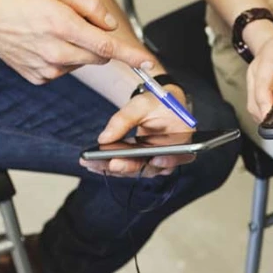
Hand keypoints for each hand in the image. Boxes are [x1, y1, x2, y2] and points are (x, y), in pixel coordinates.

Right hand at [0, 0, 156, 83]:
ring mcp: (47, 69)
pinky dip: (62, 58)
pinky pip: (65, 69)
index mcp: (61, 25)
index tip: (148, 63)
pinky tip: (42, 45)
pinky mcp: (41, 78)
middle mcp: (56, 52)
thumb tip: (109, 25)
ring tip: (52, 32)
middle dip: (99, 43)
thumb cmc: (18, 0)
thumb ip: (89, 6)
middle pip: (99, 56)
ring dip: (78, 49)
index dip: (130, 55)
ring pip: (82, 63)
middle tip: (78, 24)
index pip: (106, 46)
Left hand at [79, 85, 195, 178]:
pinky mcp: (143, 162)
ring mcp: (156, 162)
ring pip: (136, 170)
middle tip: (110, 164)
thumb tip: (104, 139)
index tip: (155, 159)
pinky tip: (92, 163)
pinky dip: (111, 166)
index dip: (169, 160)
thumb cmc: (157, 102)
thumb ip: (124, 119)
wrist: (159, 105)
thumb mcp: (141, 104)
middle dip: (128, 166)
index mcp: (181, 139)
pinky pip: (128, 167)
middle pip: (151, 167)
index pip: (180, 154)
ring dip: (113, 169)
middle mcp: (170, 155)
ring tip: (91, 163)